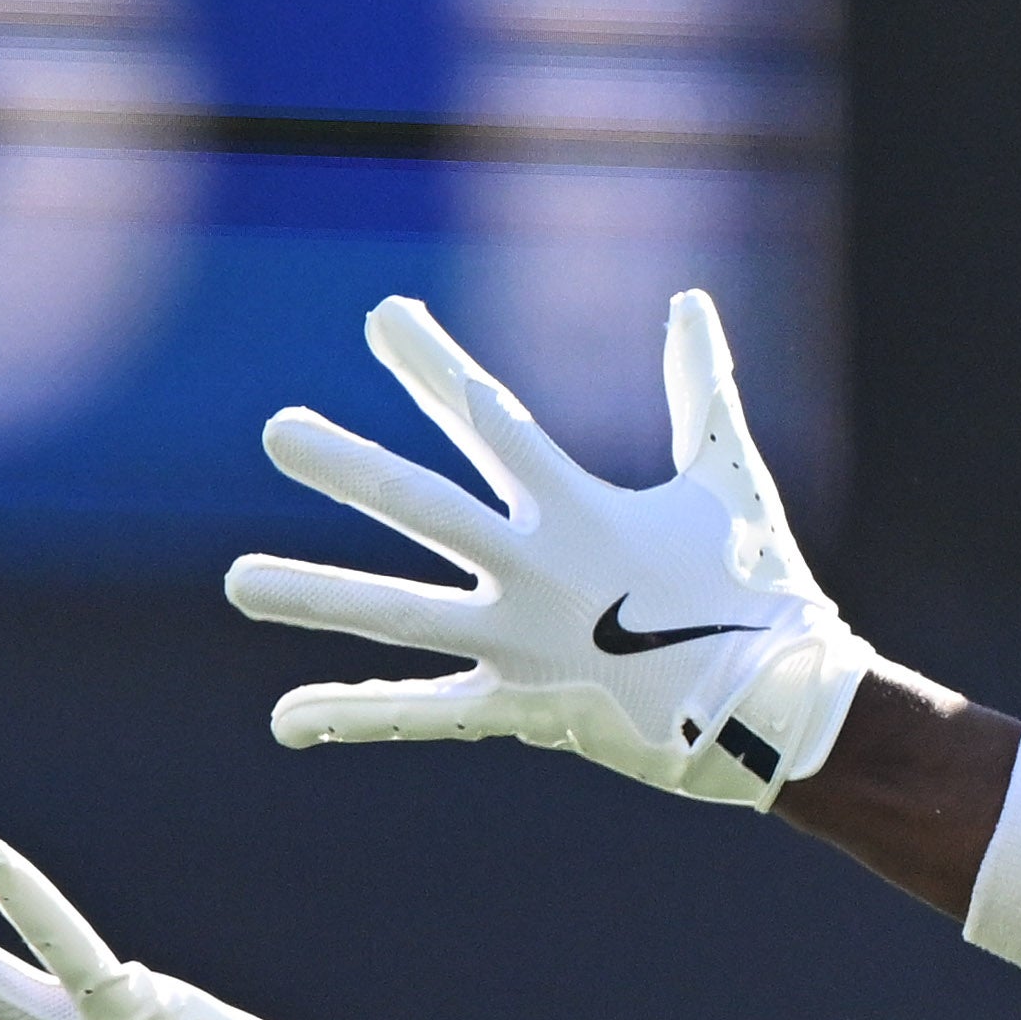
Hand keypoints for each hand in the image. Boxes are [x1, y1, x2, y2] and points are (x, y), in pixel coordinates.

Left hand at [226, 290, 869, 806]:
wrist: (784, 712)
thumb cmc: (762, 588)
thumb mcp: (728, 478)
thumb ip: (699, 388)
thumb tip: (690, 298)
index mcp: (582, 509)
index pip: (491, 418)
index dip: (434, 364)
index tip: (379, 316)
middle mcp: (537, 571)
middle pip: (424, 507)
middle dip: (347, 466)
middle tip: (278, 432)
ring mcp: (521, 644)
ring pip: (400, 615)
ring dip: (314, 596)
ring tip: (235, 584)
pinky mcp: (520, 708)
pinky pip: (424, 713)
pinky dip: (355, 716)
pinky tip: (283, 720)